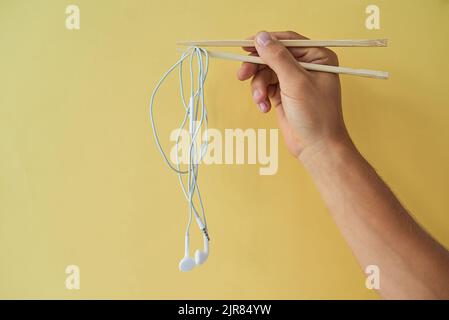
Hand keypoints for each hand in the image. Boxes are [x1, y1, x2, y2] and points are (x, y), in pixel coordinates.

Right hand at [237, 31, 349, 158]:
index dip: (265, 42)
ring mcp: (294, 81)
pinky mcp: (284, 95)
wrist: (317, 147)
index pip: (287, 41)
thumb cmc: (316, 116)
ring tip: (260, 100)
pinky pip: (265, 87)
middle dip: (257, 67)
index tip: (245, 46)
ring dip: (258, 86)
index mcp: (318, 56)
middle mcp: (307, 66)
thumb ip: (277, 58)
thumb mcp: (295, 82)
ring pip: (266, 73)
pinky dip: (261, 96)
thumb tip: (261, 37)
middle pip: (272, 57)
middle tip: (242, 74)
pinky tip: (265, 108)